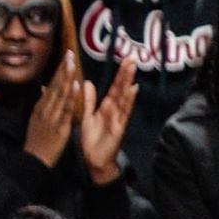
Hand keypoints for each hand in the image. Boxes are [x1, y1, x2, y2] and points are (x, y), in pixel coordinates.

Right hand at [23, 49, 81, 166]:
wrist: (34, 161)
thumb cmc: (37, 142)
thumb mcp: (35, 120)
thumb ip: (41, 104)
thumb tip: (42, 88)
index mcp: (41, 108)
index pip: (51, 85)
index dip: (58, 71)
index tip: (65, 57)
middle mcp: (45, 109)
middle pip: (54, 86)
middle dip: (62, 69)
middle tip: (69, 53)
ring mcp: (51, 117)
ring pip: (60, 95)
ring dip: (66, 78)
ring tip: (71, 63)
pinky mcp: (59, 126)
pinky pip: (66, 109)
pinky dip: (70, 96)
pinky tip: (74, 85)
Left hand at [79, 56, 137, 184]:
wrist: (94, 160)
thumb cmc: (92, 139)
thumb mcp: (86, 116)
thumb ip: (88, 101)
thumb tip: (87, 83)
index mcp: (106, 107)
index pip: (114, 87)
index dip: (119, 74)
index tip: (125, 59)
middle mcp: (114, 111)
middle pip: (121, 89)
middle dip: (126, 74)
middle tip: (132, 57)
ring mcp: (118, 118)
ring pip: (124, 98)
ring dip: (128, 83)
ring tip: (132, 69)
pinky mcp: (119, 128)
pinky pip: (124, 113)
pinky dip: (128, 101)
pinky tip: (133, 90)